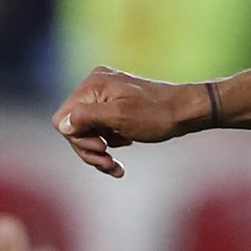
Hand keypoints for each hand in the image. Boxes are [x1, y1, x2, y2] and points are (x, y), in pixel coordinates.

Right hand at [51, 67, 219, 179]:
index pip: (63, 119)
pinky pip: (102, 126)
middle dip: (90, 149)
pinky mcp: (116, 103)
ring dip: (100, 151)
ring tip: (116, 166)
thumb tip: (62, 124)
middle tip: (109, 164)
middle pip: (74, 126)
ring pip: (88, 129)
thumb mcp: (119, 117)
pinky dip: (111, 141)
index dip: (77, 139)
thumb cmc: (157, 114)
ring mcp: (106, 94)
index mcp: (93, 84)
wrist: (188, 110)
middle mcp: (96, 85)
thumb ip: (87, 118)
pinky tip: (127, 144)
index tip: (101, 148)